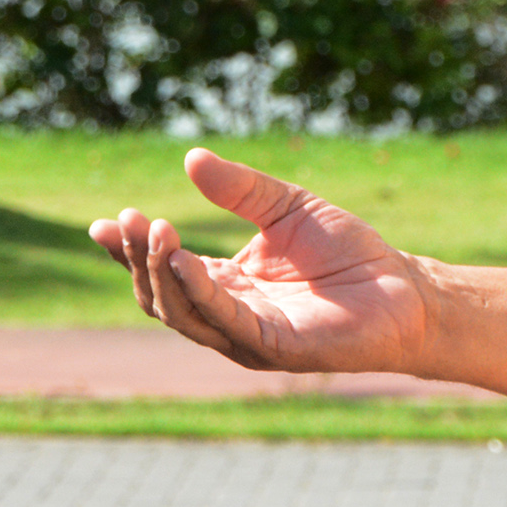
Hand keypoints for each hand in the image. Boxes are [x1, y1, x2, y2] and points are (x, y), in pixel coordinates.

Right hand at [88, 148, 436, 374]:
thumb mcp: (286, 207)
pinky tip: (181, 261)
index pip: (165, 270)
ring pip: (184, 313)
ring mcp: (247, 337)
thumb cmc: (348, 253)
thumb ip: (240, 188)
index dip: (131, 249)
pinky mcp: (274, 348)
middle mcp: (228, 316)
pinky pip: (225, 322)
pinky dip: (199, 292)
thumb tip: (191, 158)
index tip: (103, 222)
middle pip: (163, 295)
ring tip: (150, 230)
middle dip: (137, 259)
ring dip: (160, 274)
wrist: (403, 288)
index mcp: (226, 285)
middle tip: (123, 220)